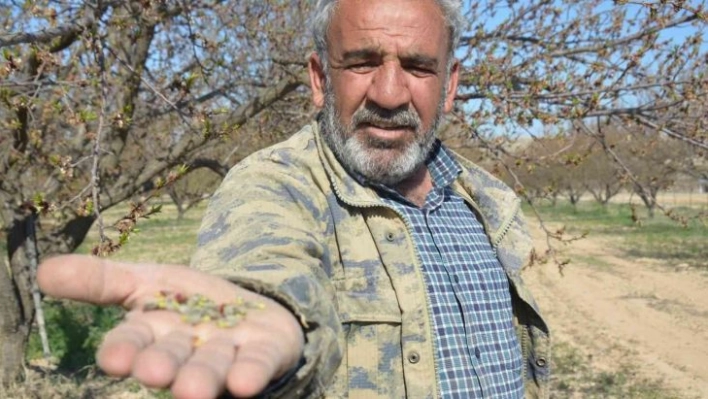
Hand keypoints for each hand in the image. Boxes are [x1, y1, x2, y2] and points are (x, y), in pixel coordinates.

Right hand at [37, 255, 304, 398]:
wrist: (250, 309)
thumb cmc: (188, 301)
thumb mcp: (147, 280)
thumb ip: (101, 279)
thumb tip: (43, 271)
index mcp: (154, 333)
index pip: (131, 343)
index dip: (124, 350)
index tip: (116, 359)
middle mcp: (188, 350)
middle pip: (172, 358)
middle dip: (162, 364)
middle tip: (154, 372)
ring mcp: (227, 354)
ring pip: (211, 366)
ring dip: (202, 377)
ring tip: (193, 391)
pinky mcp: (263, 353)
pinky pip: (258, 364)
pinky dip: (250, 372)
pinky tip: (244, 383)